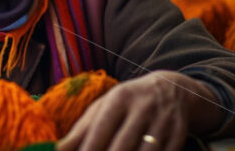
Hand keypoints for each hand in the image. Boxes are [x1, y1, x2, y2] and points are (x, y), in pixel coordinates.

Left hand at [57, 70, 223, 150]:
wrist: (172, 89)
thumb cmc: (127, 103)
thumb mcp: (103, 108)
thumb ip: (81, 130)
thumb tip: (56, 150)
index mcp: (119, 98)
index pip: (101, 129)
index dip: (90, 150)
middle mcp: (143, 108)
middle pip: (122, 146)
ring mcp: (163, 122)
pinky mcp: (179, 135)